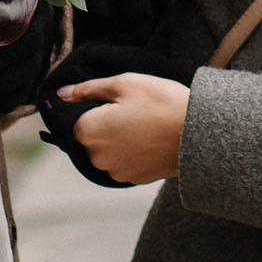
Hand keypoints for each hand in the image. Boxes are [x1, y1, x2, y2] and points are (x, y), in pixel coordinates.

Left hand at [56, 71, 189, 185]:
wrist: (199, 134)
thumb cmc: (161, 103)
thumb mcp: (124, 83)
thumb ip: (88, 89)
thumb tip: (62, 94)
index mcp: (89, 131)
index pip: (73, 119)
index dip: (91, 107)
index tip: (113, 99)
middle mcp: (97, 157)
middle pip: (90, 137)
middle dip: (104, 123)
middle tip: (132, 108)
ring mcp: (116, 171)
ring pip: (107, 150)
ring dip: (118, 139)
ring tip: (144, 123)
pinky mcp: (135, 179)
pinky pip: (124, 162)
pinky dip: (132, 151)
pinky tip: (151, 138)